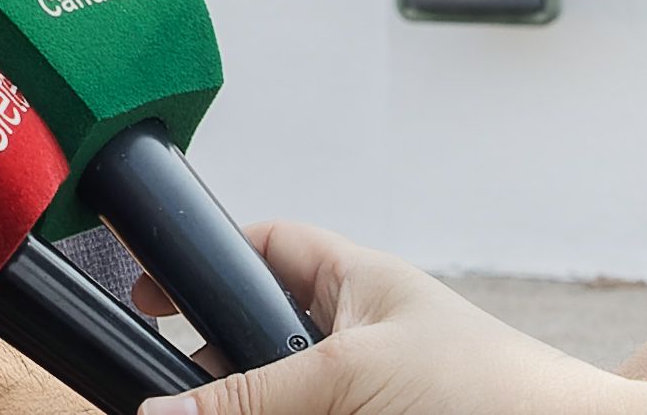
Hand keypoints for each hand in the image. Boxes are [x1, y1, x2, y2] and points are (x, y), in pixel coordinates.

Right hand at [137, 222, 615, 414]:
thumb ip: (252, 394)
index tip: (150, 292)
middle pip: (264, 340)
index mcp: (362, 287)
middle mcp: (366, 341)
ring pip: (289, 397)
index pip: (270, 248)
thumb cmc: (497, 394)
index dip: (211, 260)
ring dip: (251, 405)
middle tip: (176, 390)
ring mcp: (373, 396)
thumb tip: (161, 410)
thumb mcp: (351, 375)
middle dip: (221, 366)